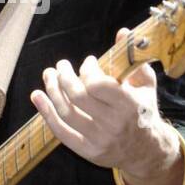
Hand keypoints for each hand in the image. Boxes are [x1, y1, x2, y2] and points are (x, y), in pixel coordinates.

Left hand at [29, 26, 183, 184]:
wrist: (147, 152)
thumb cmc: (144, 112)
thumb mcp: (146, 84)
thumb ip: (133, 59)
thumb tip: (122, 32)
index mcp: (128, 105)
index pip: (98, 84)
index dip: (88, 70)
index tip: (88, 63)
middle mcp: (113, 124)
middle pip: (77, 97)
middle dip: (64, 76)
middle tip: (61, 65)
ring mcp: (99, 139)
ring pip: (66, 112)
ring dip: (52, 90)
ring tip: (49, 75)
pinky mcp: (87, 151)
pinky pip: (61, 131)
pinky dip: (45, 112)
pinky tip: (37, 96)